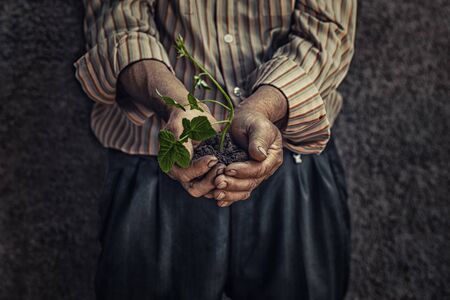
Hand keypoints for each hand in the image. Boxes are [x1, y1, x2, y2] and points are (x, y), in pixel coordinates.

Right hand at [165, 102, 224, 197]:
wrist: (194, 115)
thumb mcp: (179, 125)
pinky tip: (232, 171)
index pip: (185, 175)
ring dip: (218, 182)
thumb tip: (185, 158)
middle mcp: (183, 174)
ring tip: (227, 168)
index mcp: (172, 164)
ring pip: (208, 191)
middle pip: (195, 189)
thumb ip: (181, 142)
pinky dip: (224, 180)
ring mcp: (196, 176)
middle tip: (222, 166)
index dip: (199, 169)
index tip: (213, 158)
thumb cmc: (184, 118)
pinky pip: (216, 185)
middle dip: (210, 180)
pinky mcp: (208, 174)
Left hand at [211, 86, 286, 206]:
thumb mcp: (258, 126)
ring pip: (244, 190)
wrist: (245, 121)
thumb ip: (259, 139)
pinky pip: (237, 192)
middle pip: (251, 183)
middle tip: (218, 181)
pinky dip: (228, 197)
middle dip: (234, 184)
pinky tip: (218, 200)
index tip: (228, 168)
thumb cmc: (252, 121)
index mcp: (272, 157)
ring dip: (229, 194)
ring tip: (215, 193)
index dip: (244, 171)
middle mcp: (265, 169)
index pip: (259, 169)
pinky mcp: (243, 178)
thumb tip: (259, 154)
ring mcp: (253, 176)